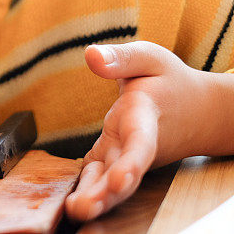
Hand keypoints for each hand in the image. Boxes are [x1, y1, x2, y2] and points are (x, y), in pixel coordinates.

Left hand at [65, 41, 208, 221]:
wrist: (197, 109)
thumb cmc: (170, 81)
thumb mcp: (149, 58)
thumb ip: (120, 58)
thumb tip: (90, 54)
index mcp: (145, 116)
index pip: (141, 143)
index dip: (132, 163)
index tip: (122, 179)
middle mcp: (137, 143)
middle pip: (123, 172)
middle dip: (106, 193)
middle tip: (82, 209)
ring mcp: (127, 154)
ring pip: (110, 180)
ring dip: (95, 197)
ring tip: (75, 212)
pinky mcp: (115, 157)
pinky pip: (100, 175)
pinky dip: (88, 188)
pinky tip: (71, 203)